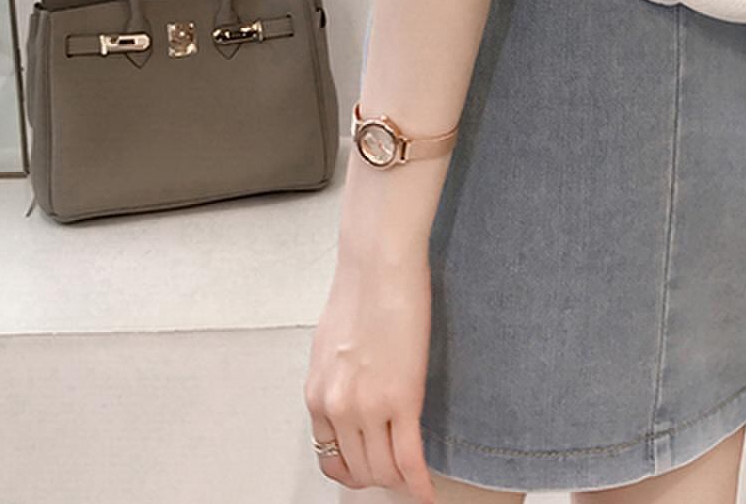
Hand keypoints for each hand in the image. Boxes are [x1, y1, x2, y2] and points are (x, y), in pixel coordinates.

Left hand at [304, 237, 436, 501]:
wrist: (378, 265)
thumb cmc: (359, 290)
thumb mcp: (331, 343)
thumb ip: (337, 378)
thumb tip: (352, 392)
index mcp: (318, 395)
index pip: (331, 458)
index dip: (355, 470)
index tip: (371, 471)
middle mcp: (337, 408)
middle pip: (360, 470)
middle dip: (380, 478)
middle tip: (399, 475)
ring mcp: (368, 406)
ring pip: (384, 470)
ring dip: (401, 480)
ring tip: (416, 478)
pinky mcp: (401, 398)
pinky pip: (410, 457)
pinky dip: (419, 482)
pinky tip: (427, 492)